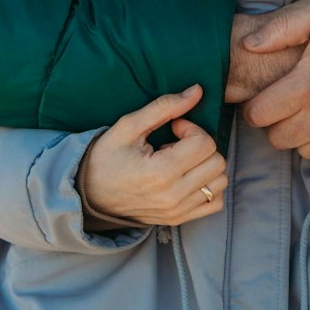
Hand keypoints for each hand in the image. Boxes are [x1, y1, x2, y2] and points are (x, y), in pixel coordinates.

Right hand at [79, 87, 228, 226]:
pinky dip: (209, 186)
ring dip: (206, 165)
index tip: (174, 128)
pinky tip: (189, 175)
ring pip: (220, 182)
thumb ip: (165, 106)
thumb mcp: (129, 126)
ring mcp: (178, 211)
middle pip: (217, 162)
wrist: (89, 193)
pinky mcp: (179, 218)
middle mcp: (174, 196)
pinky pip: (215, 202)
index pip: (204, 144)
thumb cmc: (106, 157)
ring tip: (181, 160)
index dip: (192, 128)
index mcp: (161, 172)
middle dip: (201, 144)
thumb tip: (197, 90)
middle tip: (176, 143)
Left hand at [236, 0, 309, 162]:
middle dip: (273, 124)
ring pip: (304, 151)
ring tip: (304, 111)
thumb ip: (279, 29)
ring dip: (298, 136)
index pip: (259, 115)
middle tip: (280, 104)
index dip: (253, 107)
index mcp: (307, 84)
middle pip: (278, 139)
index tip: (258, 97)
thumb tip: (248, 44)